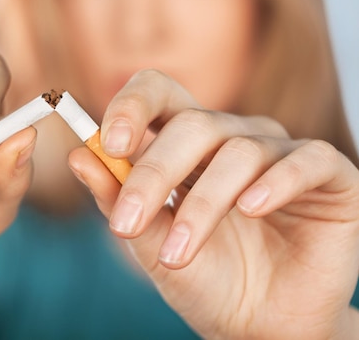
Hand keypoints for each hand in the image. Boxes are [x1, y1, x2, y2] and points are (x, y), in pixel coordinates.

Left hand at [69, 70, 358, 338]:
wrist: (258, 328)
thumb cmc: (203, 279)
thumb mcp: (149, 242)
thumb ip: (116, 198)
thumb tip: (79, 155)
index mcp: (186, 144)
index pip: (159, 92)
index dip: (133, 105)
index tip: (110, 142)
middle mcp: (232, 138)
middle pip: (193, 123)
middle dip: (155, 173)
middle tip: (129, 222)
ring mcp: (280, 152)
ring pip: (238, 151)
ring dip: (202, 204)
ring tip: (178, 254)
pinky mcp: (328, 175)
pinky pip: (304, 160)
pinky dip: (275, 182)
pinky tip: (250, 209)